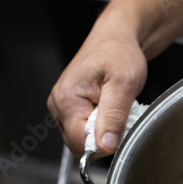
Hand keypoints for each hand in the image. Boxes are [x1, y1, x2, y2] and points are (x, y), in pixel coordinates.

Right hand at [47, 0, 182, 155]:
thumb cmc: (119, 53)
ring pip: (82, 138)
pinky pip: (83, 129)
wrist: (116, 38)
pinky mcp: (68, 107)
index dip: (103, 145)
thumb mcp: (124, 84)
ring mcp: (61, 106)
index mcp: (67, 99)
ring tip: (114, 108)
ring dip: (102, 131)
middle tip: (119, 114)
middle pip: (79, 144)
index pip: (80, 143)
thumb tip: (105, 145)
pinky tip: (108, 108)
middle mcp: (58, 104)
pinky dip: (99, 125)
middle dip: (103, 138)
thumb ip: (114, 116)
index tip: (119, 128)